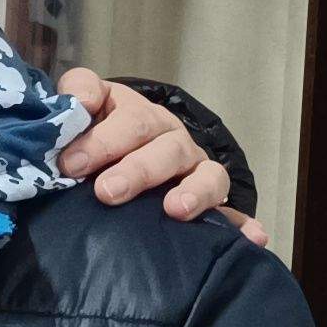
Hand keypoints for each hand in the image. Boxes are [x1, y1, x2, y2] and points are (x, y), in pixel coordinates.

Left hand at [57, 70, 255, 234]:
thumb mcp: (88, 104)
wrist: (125, 144)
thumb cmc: (100, 129)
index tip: (71, 164)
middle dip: (137, 171)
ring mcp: (194, 169)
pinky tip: (254, 236)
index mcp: (141, 116)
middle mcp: (172, 140)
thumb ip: (79, 90)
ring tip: (176, 210)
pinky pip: (230, 213)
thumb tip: (80, 101)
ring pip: (206, 176)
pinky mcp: (208, 198)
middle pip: (164, 151)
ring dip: (194, 193)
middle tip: (108, 192)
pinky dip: (242, 224)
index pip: (129, 121)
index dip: (102, 141)